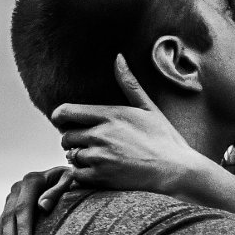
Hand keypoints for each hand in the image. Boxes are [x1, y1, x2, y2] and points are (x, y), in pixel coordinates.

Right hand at [0, 167, 73, 234]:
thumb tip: (43, 206)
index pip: (24, 208)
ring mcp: (10, 199)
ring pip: (0, 226)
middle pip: (9, 219)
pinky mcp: (8, 209)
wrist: (64, 176)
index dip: (23, 229)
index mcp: (31, 181)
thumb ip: (58, 191)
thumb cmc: (73, 180)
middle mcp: (17, 189)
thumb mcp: (70, 180)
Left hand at [51, 56, 211, 198]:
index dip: (59, 117)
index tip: (62, 122)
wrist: (176, 171)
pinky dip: (82, 174)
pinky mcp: (101, 177)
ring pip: (71, 155)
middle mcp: (101, 134)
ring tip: (96, 158)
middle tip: (86, 143)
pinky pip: (77, 174)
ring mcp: (100, 157)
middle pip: (66, 136)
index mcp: (111, 115)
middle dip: (73, 140)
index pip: (66, 112)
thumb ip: (129, 83)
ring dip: (79, 157)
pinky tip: (98, 171)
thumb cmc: (164, 139)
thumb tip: (118, 57)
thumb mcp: (149, 107)